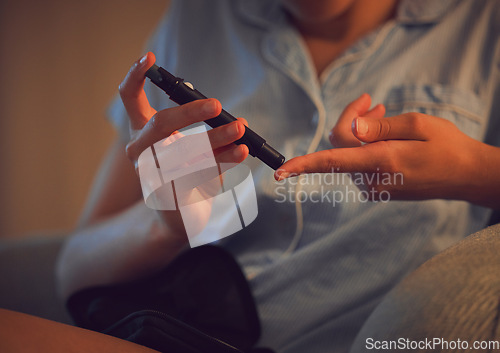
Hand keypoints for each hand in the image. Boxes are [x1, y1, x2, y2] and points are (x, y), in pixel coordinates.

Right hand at [119, 52, 249, 239]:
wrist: (180, 217)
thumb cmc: (186, 174)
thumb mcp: (196, 148)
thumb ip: (211, 132)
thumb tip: (239, 122)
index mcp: (143, 132)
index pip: (129, 98)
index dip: (135, 76)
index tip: (150, 58)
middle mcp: (141, 151)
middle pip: (159, 124)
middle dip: (189, 112)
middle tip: (217, 104)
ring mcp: (151, 174)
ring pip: (184, 151)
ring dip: (216, 138)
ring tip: (240, 128)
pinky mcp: (168, 193)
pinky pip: (199, 172)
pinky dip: (223, 160)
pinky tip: (241, 151)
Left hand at [275, 94, 498, 205]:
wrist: (467, 176)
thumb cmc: (446, 147)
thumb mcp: (416, 125)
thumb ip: (378, 127)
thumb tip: (350, 128)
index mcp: (381, 162)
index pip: (331, 161)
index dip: (302, 165)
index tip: (280, 173)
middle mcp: (373, 179)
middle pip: (340, 146)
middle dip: (349, 120)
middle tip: (370, 102)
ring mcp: (375, 187)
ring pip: (348, 154)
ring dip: (358, 132)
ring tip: (380, 113)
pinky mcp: (379, 189)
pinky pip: (359, 164)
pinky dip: (364, 146)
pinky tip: (382, 133)